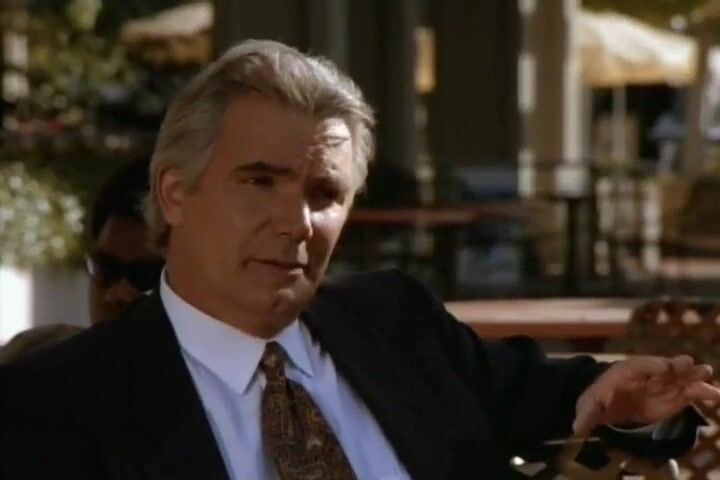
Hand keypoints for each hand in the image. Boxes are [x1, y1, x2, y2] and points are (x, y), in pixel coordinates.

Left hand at [572, 355, 719, 436]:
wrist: (605, 401)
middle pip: (664, 368)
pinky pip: (688, 393)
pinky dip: (701, 393)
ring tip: (708, 375)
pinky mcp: (671, 398)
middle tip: (692, 366)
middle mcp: (648, 374)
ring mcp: (662, 385)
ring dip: (693, 378)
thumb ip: (586, 416)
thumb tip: (576, 428)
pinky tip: (716, 395)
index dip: (655, 366)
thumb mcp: (589, 406)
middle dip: (676, 367)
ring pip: (680, 379)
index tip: (668, 367)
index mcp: (626, 370)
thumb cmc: (597, 398)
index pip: (643, 366)